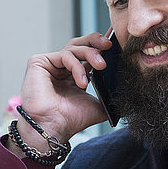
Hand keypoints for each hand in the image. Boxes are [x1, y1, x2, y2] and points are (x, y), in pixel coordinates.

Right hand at [9, 33, 112, 156]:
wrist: (54, 127)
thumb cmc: (71, 119)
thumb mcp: (99, 105)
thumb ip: (110, 94)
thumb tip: (129, 90)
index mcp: (74, 75)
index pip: (88, 54)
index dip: (101, 47)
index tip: (117, 45)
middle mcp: (61, 68)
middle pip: (79, 43)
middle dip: (96, 41)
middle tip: (109, 44)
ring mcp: (50, 64)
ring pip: (73, 47)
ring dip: (91, 54)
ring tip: (101, 66)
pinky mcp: (38, 62)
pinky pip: (63, 55)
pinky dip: (76, 66)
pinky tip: (82, 82)